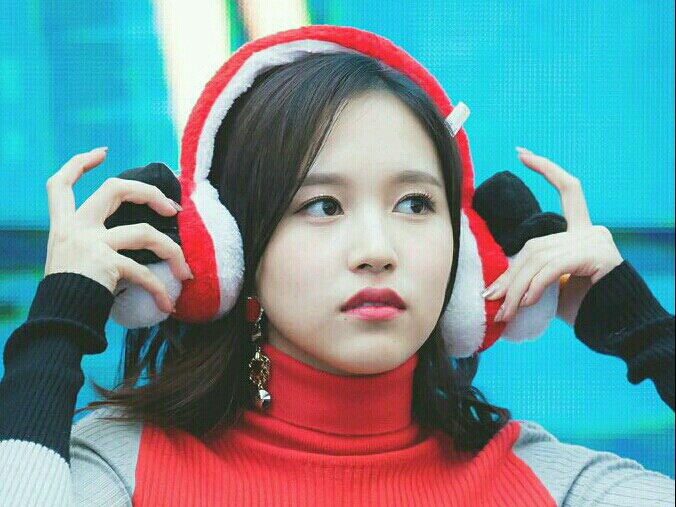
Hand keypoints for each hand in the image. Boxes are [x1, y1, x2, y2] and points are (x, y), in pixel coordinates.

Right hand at [44, 148, 192, 312]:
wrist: (58, 322)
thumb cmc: (68, 298)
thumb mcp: (70, 263)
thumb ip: (91, 245)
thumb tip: (131, 243)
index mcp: (62, 227)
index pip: (60, 185)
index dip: (78, 163)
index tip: (101, 152)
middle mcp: (75, 229)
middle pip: (114, 189)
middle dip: (150, 193)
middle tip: (173, 210)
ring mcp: (90, 244)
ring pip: (145, 233)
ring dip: (173, 252)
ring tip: (185, 271)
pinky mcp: (106, 263)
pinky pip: (145, 273)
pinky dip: (161, 290)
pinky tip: (169, 305)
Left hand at [483, 147, 623, 322]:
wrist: (618, 326)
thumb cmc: (584, 308)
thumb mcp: (552, 287)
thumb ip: (532, 274)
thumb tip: (493, 287)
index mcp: (582, 232)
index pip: (569, 189)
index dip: (547, 169)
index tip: (521, 152)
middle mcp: (591, 230)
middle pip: (535, 246)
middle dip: (508, 276)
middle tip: (489, 298)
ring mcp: (597, 240)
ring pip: (539, 259)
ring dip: (516, 289)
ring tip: (503, 311)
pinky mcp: (598, 255)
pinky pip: (554, 268)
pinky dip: (534, 286)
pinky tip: (525, 303)